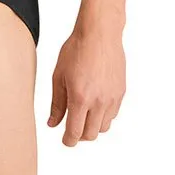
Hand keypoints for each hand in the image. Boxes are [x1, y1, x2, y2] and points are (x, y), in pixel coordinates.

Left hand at [46, 25, 124, 145]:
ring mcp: (112, 98)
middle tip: (72, 127)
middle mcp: (99, 102)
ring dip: (92, 126)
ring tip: (83, 113)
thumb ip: (57, 103)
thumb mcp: (59, 75)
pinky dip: (103, 115)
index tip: (65, 140)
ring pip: (103, 127)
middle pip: (90, 135)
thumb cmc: (76, 50)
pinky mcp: (121, 92)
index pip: (75, 133)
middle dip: (79, 135)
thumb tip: (53, 123)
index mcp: (80, 98)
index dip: (68, 141)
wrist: (99, 33)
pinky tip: (95, 103)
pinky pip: (113, 114)